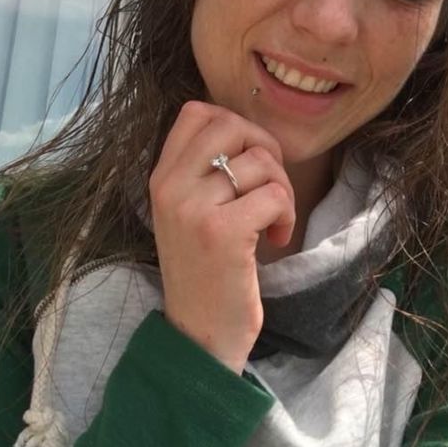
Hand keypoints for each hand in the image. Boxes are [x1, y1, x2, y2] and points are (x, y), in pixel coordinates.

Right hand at [149, 101, 295, 373]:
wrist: (199, 334)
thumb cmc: (205, 270)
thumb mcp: (187, 213)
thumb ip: (204, 171)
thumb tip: (248, 131)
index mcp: (161, 177)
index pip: (196, 112)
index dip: (235, 126)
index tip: (248, 161)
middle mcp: (170, 187)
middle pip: (231, 125)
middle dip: (265, 149)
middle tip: (270, 185)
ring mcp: (194, 209)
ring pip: (260, 162)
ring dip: (282, 190)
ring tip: (272, 221)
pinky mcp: (223, 233)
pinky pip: (274, 195)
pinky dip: (286, 214)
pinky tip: (275, 238)